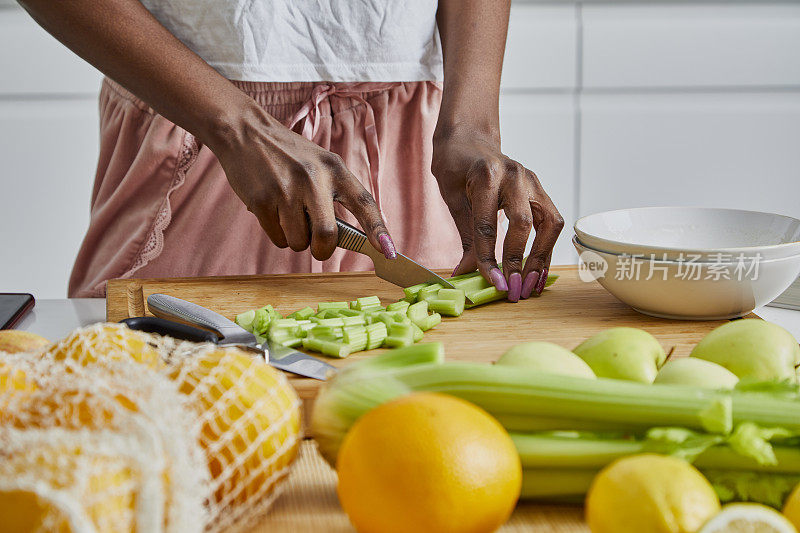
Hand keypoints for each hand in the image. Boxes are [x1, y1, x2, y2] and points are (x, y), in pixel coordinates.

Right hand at [208, 100, 395, 260]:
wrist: (245, 132)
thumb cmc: (288, 155)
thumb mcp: (319, 164)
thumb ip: (336, 194)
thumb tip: (352, 238)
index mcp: (334, 168)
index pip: (364, 203)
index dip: (378, 230)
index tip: (388, 251)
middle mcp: (313, 178)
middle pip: (327, 235)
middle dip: (322, 249)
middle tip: (316, 244)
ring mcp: (286, 190)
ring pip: (299, 242)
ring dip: (295, 239)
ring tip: (287, 214)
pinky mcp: (261, 200)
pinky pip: (277, 239)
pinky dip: (277, 234)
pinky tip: (272, 211)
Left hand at [432, 129, 563, 300]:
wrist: (469, 137)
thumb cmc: (455, 166)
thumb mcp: (452, 199)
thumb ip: (465, 236)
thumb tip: (466, 274)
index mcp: (486, 176)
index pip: (488, 226)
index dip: (489, 259)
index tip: (493, 284)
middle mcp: (514, 176)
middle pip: (524, 224)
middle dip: (519, 261)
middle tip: (513, 289)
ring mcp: (532, 181)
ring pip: (549, 223)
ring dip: (542, 258)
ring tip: (532, 285)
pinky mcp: (540, 189)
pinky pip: (551, 221)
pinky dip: (547, 247)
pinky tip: (539, 270)